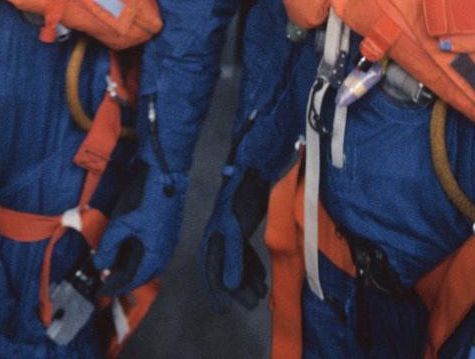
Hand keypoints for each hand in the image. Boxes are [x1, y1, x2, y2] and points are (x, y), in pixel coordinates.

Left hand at [93, 159, 185, 292]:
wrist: (165, 170)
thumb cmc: (147, 197)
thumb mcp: (123, 222)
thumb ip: (110, 245)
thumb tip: (100, 264)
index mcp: (156, 254)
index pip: (133, 280)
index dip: (116, 286)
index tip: (101, 291)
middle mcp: (164, 250)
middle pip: (141, 272)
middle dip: (122, 276)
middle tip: (104, 276)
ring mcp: (166, 238)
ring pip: (145, 259)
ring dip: (128, 262)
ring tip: (110, 260)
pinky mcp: (164, 226)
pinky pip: (148, 247)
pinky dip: (134, 250)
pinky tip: (123, 243)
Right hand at [202, 165, 269, 312]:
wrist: (254, 165)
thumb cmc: (243, 192)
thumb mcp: (236, 226)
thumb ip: (234, 255)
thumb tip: (229, 286)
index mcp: (214, 235)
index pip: (212, 270)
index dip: (217, 291)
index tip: (224, 310)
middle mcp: (220, 234)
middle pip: (226, 268)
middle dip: (238, 289)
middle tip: (252, 304)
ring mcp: (231, 229)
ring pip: (237, 261)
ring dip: (248, 278)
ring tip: (262, 293)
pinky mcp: (242, 224)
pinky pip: (245, 252)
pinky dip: (253, 265)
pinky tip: (262, 276)